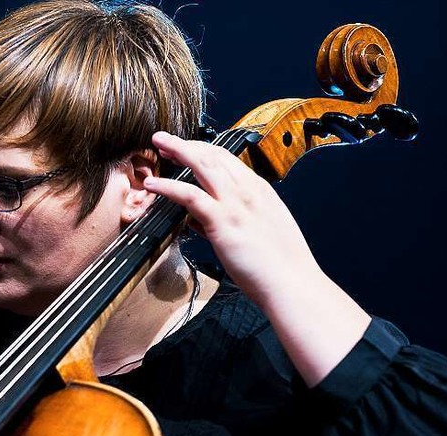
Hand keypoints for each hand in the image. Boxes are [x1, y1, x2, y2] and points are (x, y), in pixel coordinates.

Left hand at [146, 131, 319, 306]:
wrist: (293, 284)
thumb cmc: (281, 267)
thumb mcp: (261, 234)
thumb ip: (232, 223)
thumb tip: (203, 223)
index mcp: (260, 192)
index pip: (228, 160)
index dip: (203, 150)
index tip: (187, 149)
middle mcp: (248, 191)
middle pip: (213, 155)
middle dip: (187, 144)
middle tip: (166, 140)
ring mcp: (235, 204)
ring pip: (201, 165)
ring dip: (177, 150)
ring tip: (158, 144)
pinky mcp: (223, 221)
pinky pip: (189, 195)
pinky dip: (168, 186)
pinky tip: (153, 183)